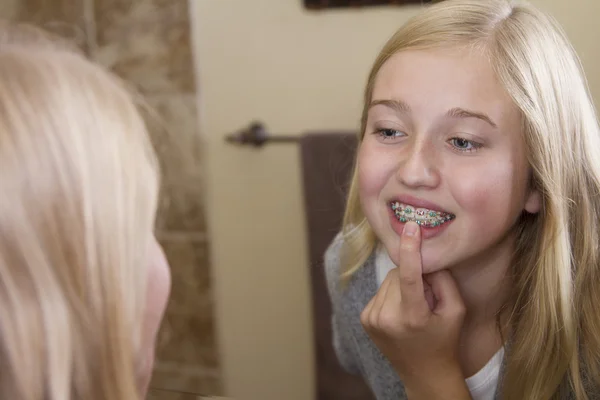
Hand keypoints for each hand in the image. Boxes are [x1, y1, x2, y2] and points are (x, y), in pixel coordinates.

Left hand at [360, 221, 469, 398]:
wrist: (424, 374)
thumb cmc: (445, 341)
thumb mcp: (456, 310)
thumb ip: (443, 280)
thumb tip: (426, 257)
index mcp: (412, 317)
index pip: (408, 276)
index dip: (409, 250)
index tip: (411, 227)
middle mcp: (387, 318)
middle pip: (398, 274)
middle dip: (413, 277)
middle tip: (426, 299)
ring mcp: (372, 319)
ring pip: (388, 281)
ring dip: (401, 286)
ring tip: (413, 309)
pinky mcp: (365, 318)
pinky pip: (380, 291)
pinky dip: (392, 295)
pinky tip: (401, 313)